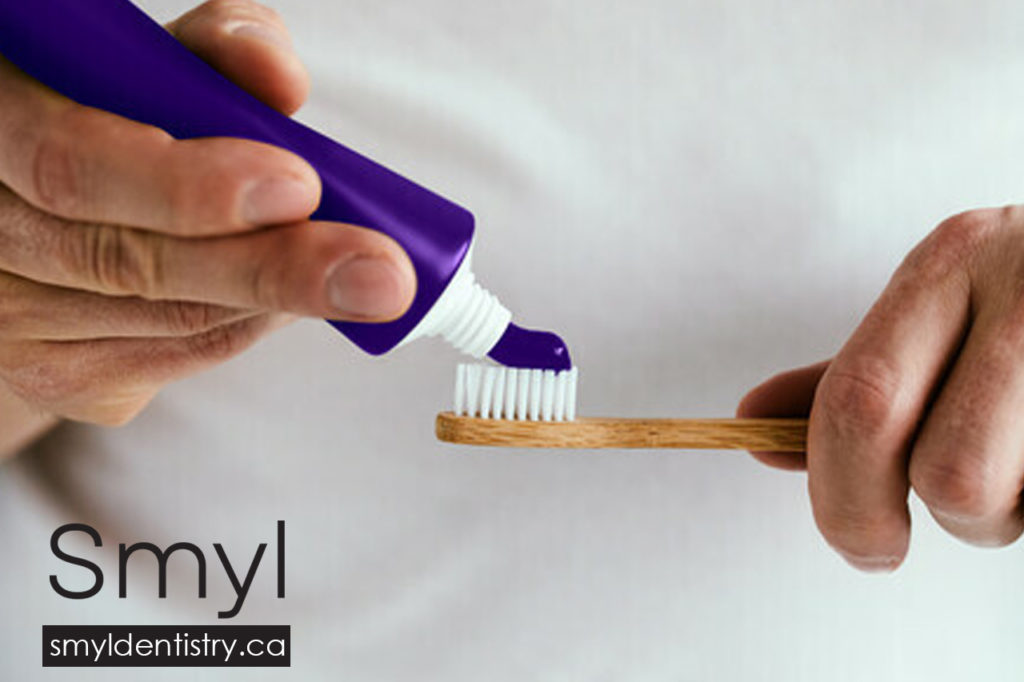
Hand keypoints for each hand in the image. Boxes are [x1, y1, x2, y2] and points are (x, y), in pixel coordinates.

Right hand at [0, 0, 415, 428]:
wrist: (37, 216)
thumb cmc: (106, 124)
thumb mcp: (146, 70)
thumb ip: (212, 57)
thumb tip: (279, 78)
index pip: (72, 162)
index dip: (187, 185)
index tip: (298, 187)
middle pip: (128, 263)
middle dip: (272, 267)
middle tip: (380, 273)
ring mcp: (9, 316)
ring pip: (168, 319)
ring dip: (273, 296)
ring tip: (349, 269)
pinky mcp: (56, 376)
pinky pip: (177, 359)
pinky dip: (247, 324)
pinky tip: (277, 297)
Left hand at [738, 207, 1023, 570]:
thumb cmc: (1022, 296)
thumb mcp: (933, 312)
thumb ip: (849, 376)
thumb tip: (755, 422)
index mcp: (952, 264)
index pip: (861, 400)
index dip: (838, 491)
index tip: (851, 539)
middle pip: (945, 471)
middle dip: (901, 523)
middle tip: (887, 539)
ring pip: (1000, 498)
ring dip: (988, 518)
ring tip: (1000, 468)